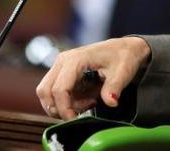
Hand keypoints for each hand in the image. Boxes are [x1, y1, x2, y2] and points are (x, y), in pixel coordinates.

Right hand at [36, 37, 150, 119]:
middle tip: (79, 114)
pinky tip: (86, 99)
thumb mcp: (123, 72)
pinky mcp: (62, 72)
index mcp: (76, 59)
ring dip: (63, 105)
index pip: (59, 89)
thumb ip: (114, 87)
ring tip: (88, 103)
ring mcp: (61, 66)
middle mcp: (63, 61)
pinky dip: (67, 101)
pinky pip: (55, 92)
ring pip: (47, 93)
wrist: (124, 49)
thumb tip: (110, 102)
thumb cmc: (123, 57)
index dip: (64, 109)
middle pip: (45, 91)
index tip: (75, 120)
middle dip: (59, 108)